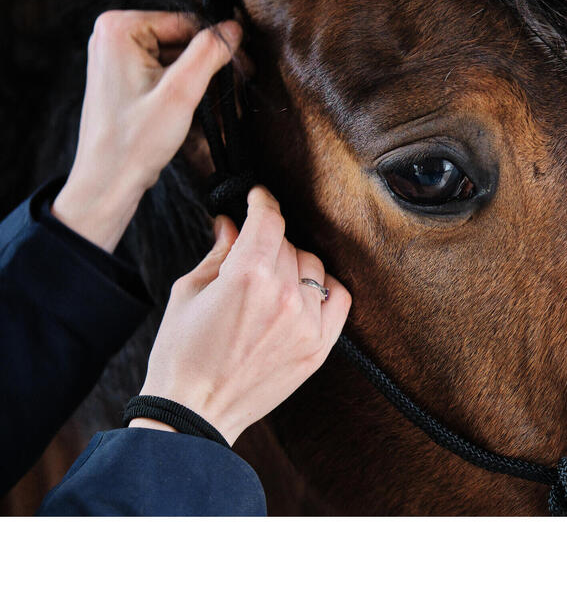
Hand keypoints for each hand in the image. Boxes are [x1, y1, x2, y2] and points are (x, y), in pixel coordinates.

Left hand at [52, 9, 241, 251]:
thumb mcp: (180, 94)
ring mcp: (117, 59)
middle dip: (210, 67)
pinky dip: (185, 91)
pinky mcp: (124, 80)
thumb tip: (233, 28)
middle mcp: (112, 37)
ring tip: (225, 109)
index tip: (245, 68)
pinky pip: (164, 75)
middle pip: (180, 40)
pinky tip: (202, 112)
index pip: (185, 22)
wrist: (107, 181)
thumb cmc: (134, 142)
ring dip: (201, 82)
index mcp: (119, 28)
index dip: (218, 46)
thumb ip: (208, 54)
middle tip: (239, 91)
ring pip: (175, 60)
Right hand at [131, 186, 351, 445]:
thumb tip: (231, 223)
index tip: (258, 197)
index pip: (269, 220)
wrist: (195, 413)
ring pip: (314, 267)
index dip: (262, 201)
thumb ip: (219, 251)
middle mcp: (284, 296)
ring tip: (271, 278)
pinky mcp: (319, 347)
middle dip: (268, 240)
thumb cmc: (182, 354)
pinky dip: (325, 288)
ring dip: (294, 264)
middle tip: (250, 252)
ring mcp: (306, 323)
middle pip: (289, 243)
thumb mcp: (188, 292)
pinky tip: (304, 292)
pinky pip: (339, 299)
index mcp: (247, 276)